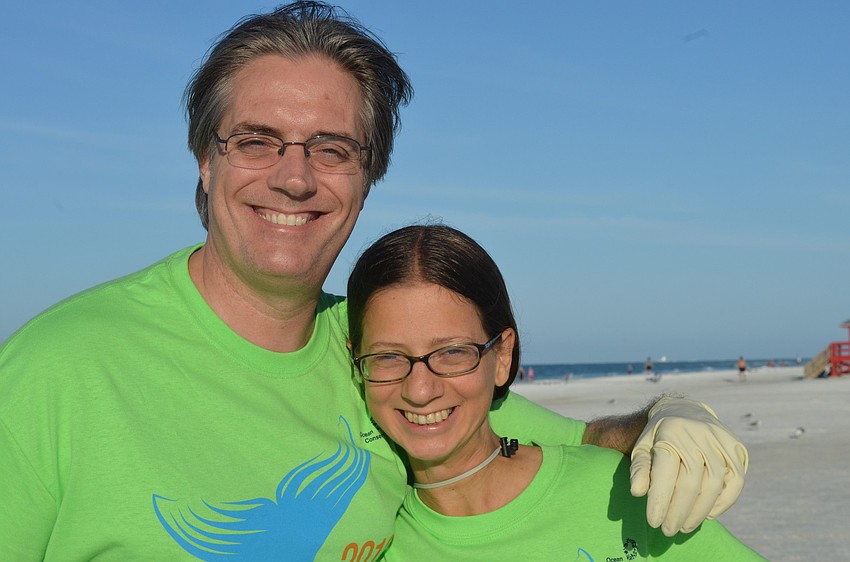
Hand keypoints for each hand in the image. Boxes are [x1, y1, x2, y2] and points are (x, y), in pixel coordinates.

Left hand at [629, 397, 747, 535]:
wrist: (685, 411)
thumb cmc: (659, 436)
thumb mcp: (642, 446)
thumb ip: (639, 468)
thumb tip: (637, 492)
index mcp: (670, 432)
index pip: (665, 472)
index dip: (659, 500)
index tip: (653, 522)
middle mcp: (697, 435)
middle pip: (690, 482)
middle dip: (678, 512)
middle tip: (669, 530)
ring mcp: (721, 441)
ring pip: (714, 485)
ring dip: (699, 511)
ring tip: (685, 526)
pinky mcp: (737, 449)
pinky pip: (735, 481)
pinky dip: (723, 503)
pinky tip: (708, 514)